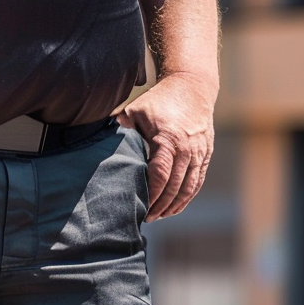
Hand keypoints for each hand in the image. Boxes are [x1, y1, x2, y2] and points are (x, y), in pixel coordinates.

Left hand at [118, 71, 214, 220]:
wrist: (192, 86)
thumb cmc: (160, 99)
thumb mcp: (137, 110)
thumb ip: (121, 128)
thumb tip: (98, 141)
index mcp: (168, 139)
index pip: (160, 175)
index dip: (151, 195)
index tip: (140, 208)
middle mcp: (187, 149)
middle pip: (174, 186)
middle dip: (160, 206)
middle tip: (146, 218)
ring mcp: (199, 152)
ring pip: (188, 188)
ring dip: (174, 206)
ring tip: (159, 216)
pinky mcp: (206, 154)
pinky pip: (197, 181)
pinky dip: (187, 197)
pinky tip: (176, 206)